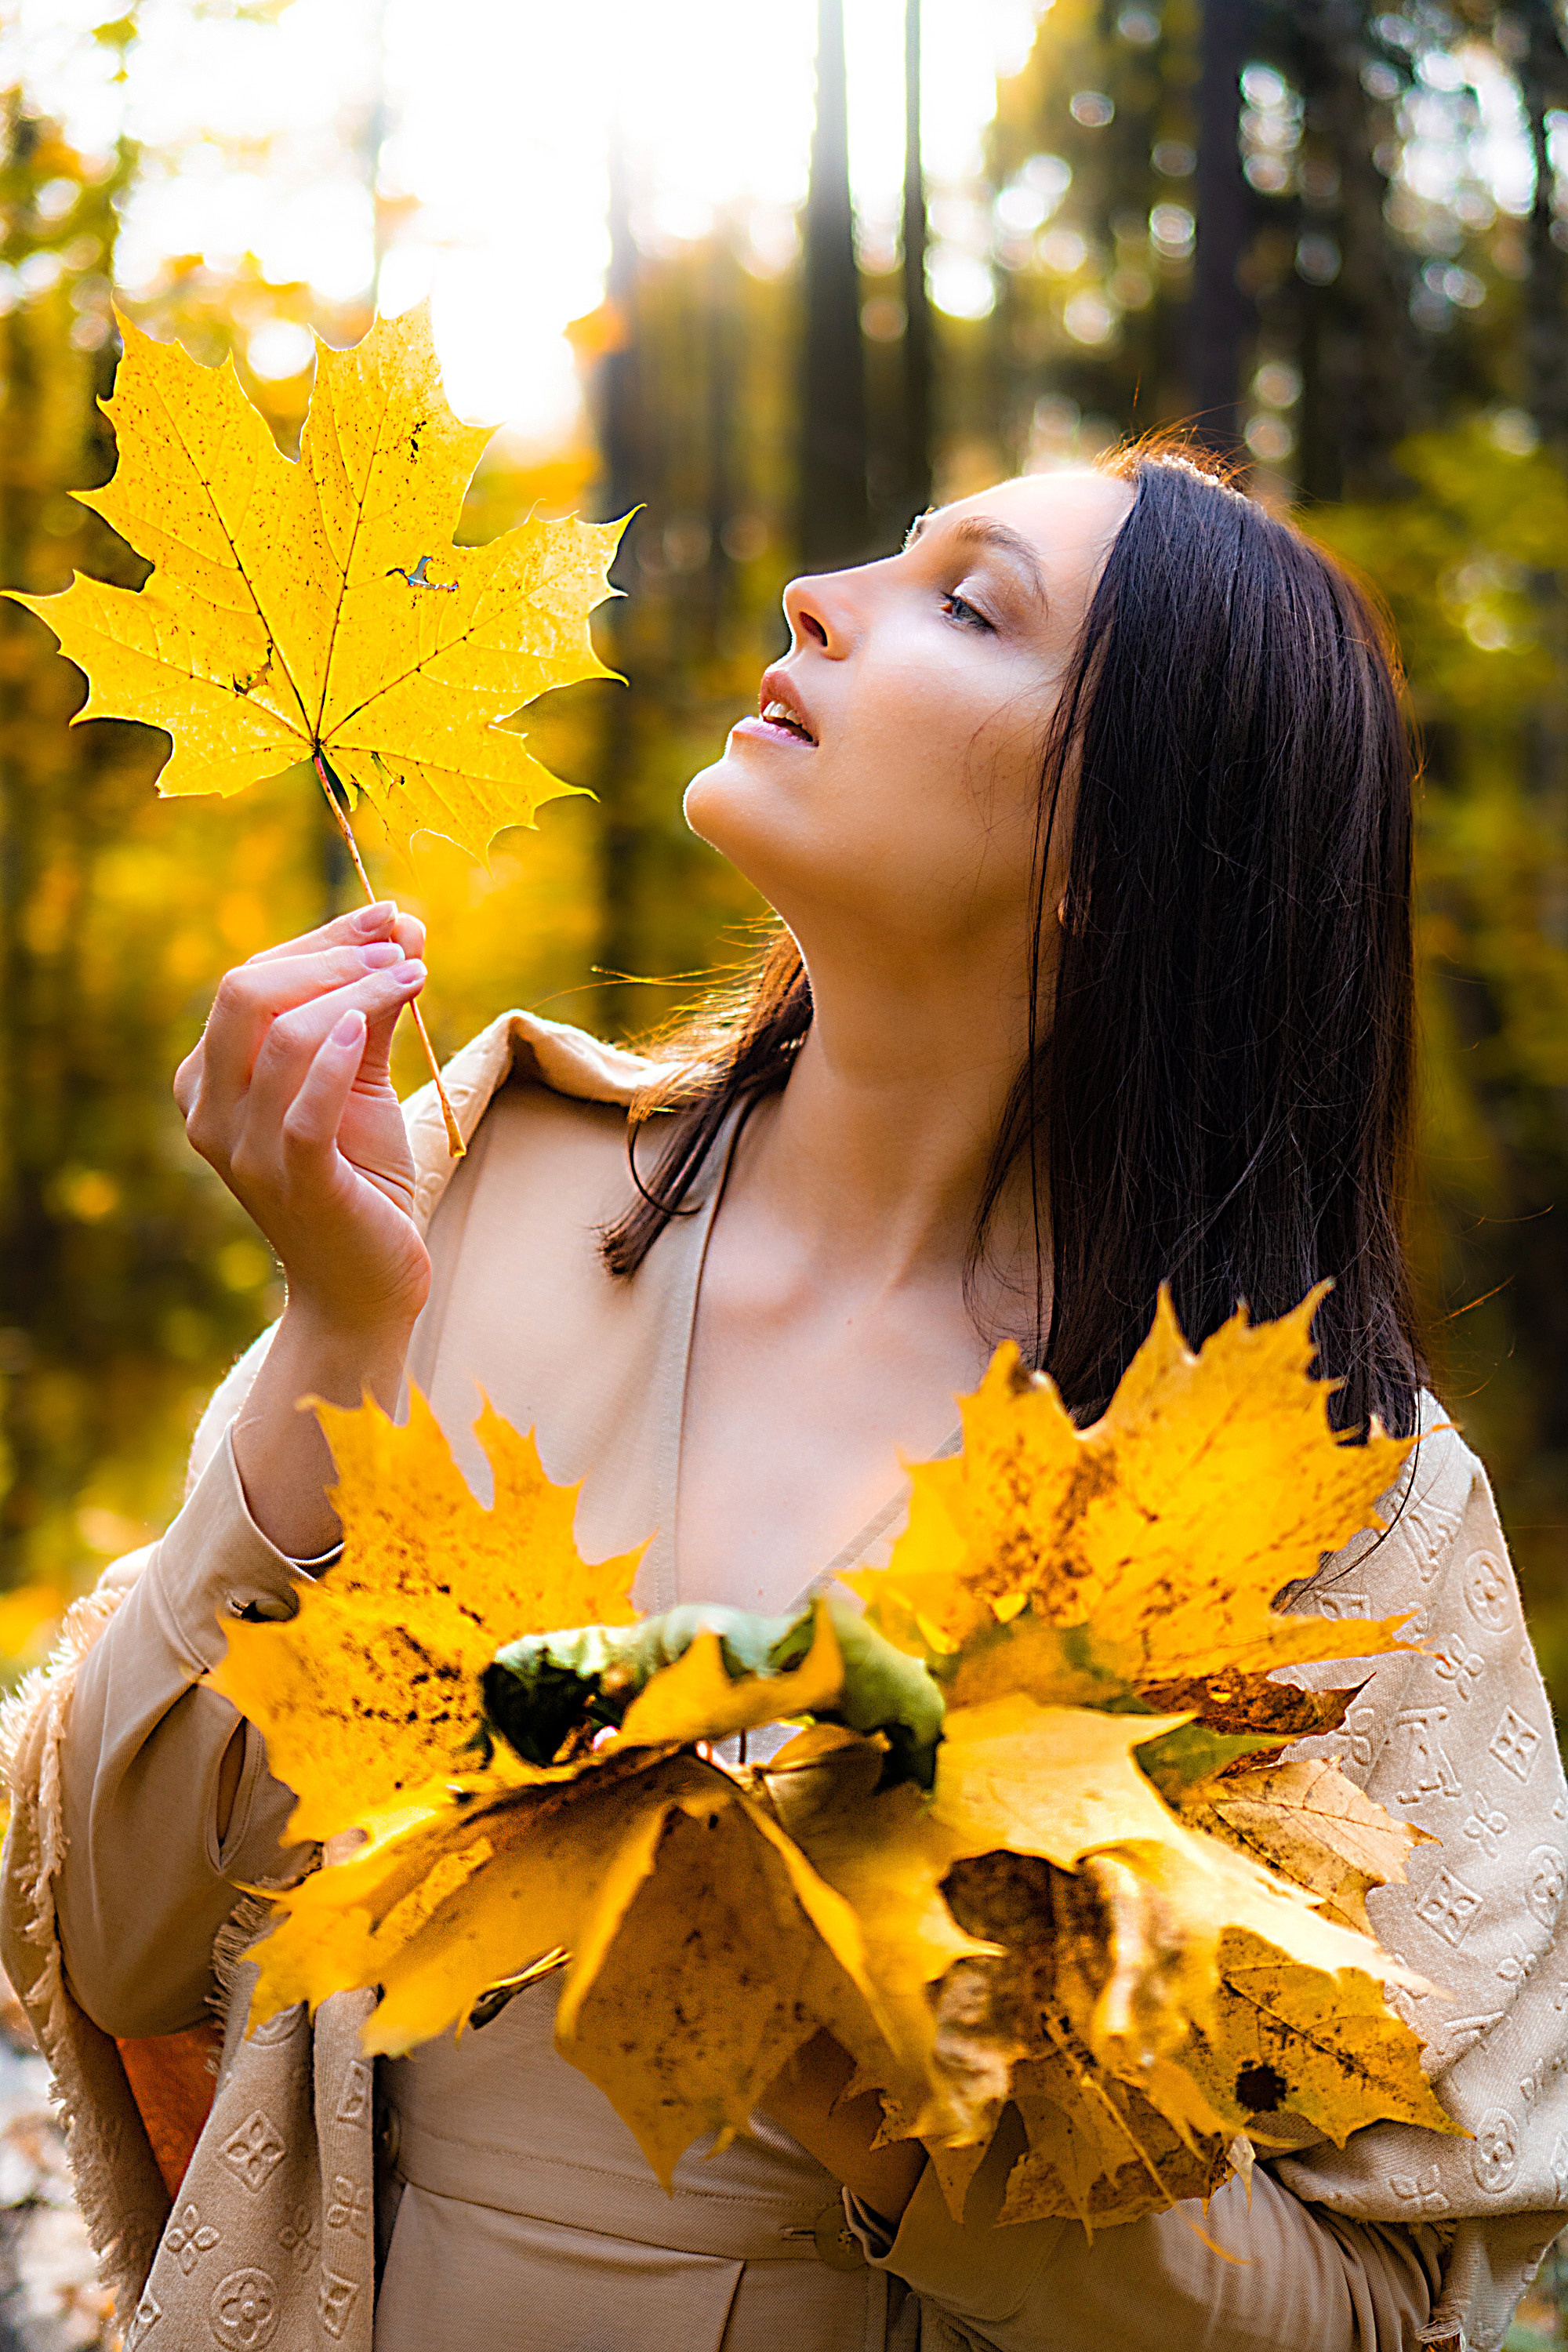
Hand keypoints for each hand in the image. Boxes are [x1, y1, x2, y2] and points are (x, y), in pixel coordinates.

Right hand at [175, 902, 432, 1337]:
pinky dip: (338, 1055)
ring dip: (356, 991)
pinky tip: (380, 1016)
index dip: (322, 940)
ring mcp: (244, 1151)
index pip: (248, 980)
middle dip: (331, 956)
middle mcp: (210, 1111)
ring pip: (283, 1036)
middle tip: (402, 948)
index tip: (390, 917)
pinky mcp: (293, 1182)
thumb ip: (370, 1009)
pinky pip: (304, 1106)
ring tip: (414, 977)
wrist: (364, 1287)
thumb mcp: (360, 1083)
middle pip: (245, 993)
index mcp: (210, 1080)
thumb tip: (401, 926)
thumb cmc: (360, 1180)